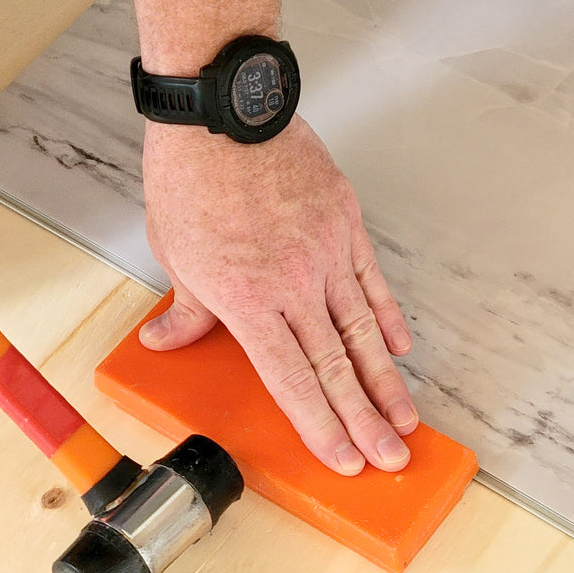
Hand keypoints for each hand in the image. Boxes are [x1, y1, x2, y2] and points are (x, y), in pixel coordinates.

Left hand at [139, 115, 417, 474]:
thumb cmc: (191, 179)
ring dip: (386, 382)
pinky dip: (388, 318)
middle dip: (365, 420)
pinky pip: (373, 282)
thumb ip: (188, 308)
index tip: (343, 459)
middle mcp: (293, 285)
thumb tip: (167, 341)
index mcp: (246, 300)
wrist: (224, 113)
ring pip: (363, 332)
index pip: (290, 379)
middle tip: (391, 459)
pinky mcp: (346, 224)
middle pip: (335, 367)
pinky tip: (399, 349)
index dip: (319, 426)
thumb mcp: (174, 252)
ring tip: (406, 420)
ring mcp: (326, 254)